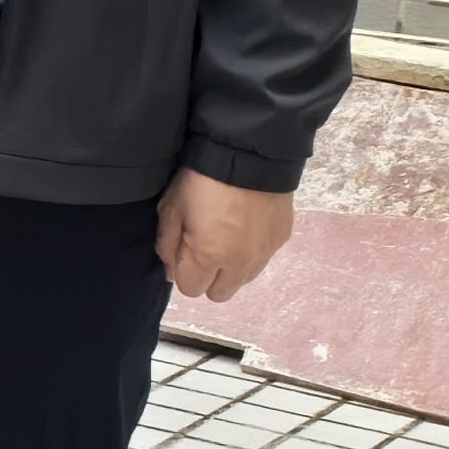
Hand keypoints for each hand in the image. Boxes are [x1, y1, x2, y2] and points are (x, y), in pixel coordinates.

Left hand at [157, 169, 293, 300]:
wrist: (249, 155)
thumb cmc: (201, 180)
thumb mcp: (171, 208)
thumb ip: (167, 245)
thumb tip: (172, 272)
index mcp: (208, 256)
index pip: (191, 289)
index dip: (183, 273)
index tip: (184, 252)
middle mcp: (239, 263)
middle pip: (220, 294)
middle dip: (208, 278)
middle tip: (203, 250)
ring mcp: (264, 253)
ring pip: (243, 281)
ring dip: (230, 269)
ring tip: (225, 239)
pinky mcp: (281, 239)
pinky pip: (262, 260)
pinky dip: (250, 253)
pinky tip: (245, 228)